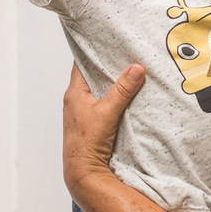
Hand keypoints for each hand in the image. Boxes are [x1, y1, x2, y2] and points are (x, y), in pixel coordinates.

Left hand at [61, 63, 144, 193]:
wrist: (82, 171)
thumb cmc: (88, 143)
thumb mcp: (107, 113)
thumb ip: (122, 90)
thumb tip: (136, 68)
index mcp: (74, 92)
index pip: (81, 63)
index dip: (92, 50)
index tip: (106, 40)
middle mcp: (74, 100)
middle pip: (90, 75)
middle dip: (105, 65)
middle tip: (123, 53)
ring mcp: (81, 111)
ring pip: (96, 89)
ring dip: (109, 82)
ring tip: (126, 70)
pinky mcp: (89, 122)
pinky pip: (100, 102)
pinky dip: (110, 96)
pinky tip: (124, 95)